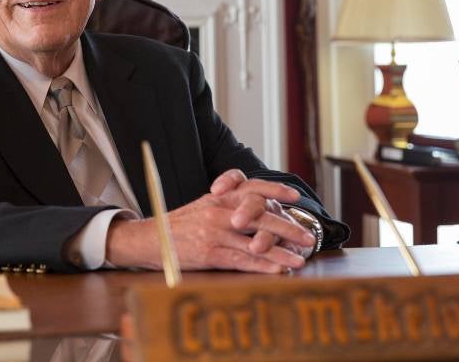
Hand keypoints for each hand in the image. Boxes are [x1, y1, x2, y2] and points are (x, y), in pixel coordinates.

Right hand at [105, 179, 312, 273]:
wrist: (151, 239)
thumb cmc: (180, 224)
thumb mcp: (203, 205)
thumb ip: (227, 202)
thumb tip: (255, 205)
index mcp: (219, 197)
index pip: (252, 188)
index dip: (274, 190)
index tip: (294, 195)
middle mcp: (219, 212)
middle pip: (260, 217)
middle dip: (287, 227)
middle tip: (307, 237)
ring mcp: (215, 233)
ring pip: (255, 242)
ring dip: (280, 253)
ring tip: (299, 260)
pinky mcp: (210, 254)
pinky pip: (242, 261)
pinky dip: (262, 266)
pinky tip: (278, 271)